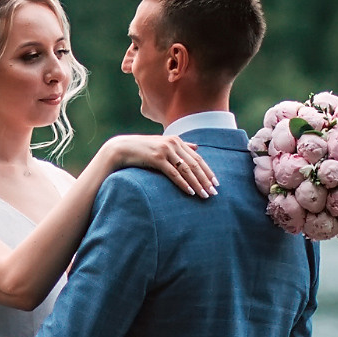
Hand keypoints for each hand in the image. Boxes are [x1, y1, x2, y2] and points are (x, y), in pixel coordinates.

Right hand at [103, 133, 217, 198]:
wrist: (121, 149)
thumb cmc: (142, 149)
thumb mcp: (163, 145)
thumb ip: (180, 146)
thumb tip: (197, 146)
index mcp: (176, 141)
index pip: (197, 158)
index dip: (208, 171)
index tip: (216, 183)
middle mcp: (173, 143)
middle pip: (195, 164)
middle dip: (206, 179)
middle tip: (214, 192)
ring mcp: (165, 150)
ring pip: (186, 170)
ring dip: (197, 184)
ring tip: (204, 195)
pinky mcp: (156, 158)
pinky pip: (173, 173)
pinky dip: (183, 183)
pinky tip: (190, 192)